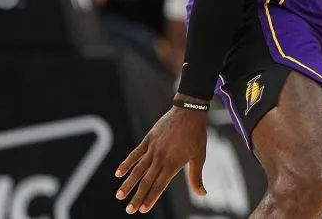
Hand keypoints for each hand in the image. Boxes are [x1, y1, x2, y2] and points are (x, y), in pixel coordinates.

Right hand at [116, 96, 207, 213]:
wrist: (190, 112)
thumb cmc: (197, 135)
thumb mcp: (199, 157)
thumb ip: (196, 177)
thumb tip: (203, 194)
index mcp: (173, 164)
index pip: (159, 186)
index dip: (151, 198)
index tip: (142, 210)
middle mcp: (161, 158)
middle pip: (147, 181)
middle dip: (137, 197)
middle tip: (129, 210)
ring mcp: (153, 149)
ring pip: (138, 169)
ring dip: (128, 183)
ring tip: (119, 196)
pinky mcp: (148, 139)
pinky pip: (135, 154)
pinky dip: (126, 163)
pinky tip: (118, 173)